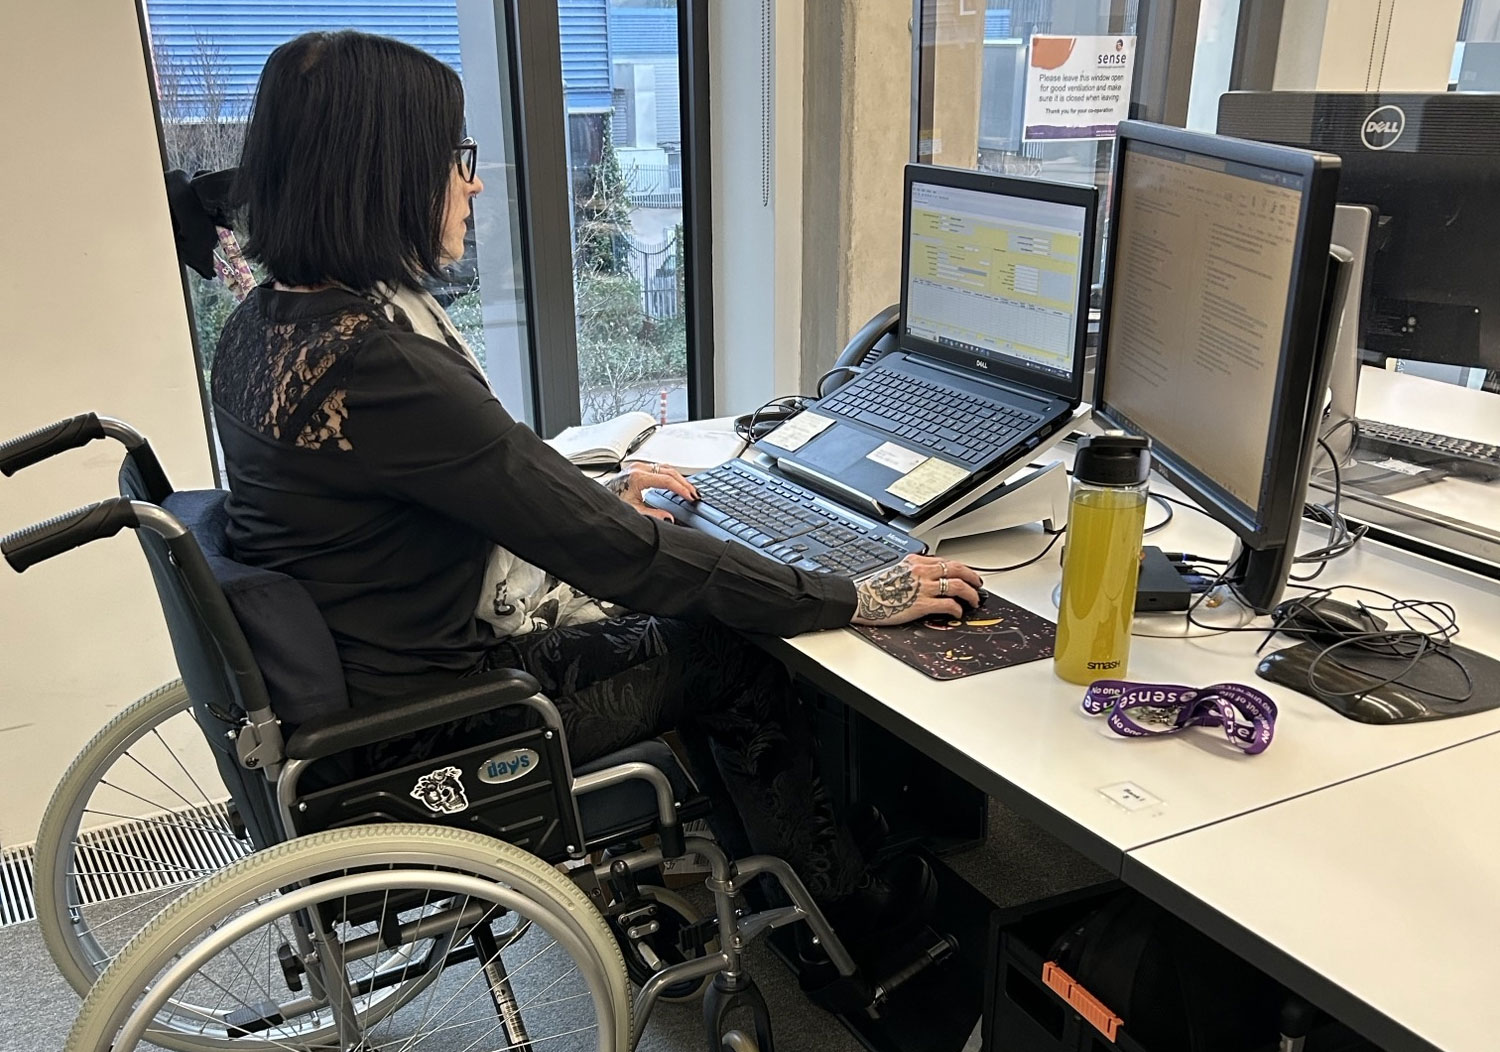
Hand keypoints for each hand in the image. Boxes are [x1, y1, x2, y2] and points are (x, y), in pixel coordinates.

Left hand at [606, 461, 698, 521]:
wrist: (597, 500)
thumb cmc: (611, 503)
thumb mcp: (634, 512)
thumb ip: (653, 515)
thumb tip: (669, 518)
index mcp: (637, 477)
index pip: (667, 480)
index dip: (681, 489)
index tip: (691, 497)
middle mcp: (638, 468)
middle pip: (669, 471)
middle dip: (684, 483)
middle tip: (695, 494)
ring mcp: (637, 466)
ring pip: (665, 468)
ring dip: (679, 478)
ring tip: (689, 489)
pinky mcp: (637, 468)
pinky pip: (659, 468)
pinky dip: (670, 475)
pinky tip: (676, 483)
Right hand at [851, 554, 983, 625]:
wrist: (861, 599)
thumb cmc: (875, 589)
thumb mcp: (896, 570)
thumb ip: (914, 571)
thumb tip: (930, 577)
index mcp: (915, 561)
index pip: (945, 561)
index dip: (962, 568)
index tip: (968, 575)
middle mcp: (921, 571)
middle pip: (957, 569)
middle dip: (973, 577)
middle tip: (978, 585)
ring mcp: (923, 587)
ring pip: (958, 585)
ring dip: (970, 594)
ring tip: (973, 601)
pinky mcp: (922, 604)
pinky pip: (948, 604)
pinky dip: (957, 609)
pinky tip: (958, 613)